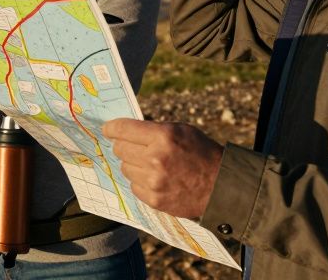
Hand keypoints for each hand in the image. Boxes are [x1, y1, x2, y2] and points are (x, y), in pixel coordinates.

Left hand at [104, 118, 222, 218]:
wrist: (220, 185)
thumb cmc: (201, 152)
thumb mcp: (181, 130)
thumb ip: (154, 130)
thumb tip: (125, 131)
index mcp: (162, 136)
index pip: (123, 129)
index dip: (112, 128)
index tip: (107, 129)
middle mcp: (155, 158)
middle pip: (120, 149)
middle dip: (123, 146)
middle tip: (132, 146)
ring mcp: (153, 181)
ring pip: (125, 168)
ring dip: (132, 164)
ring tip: (149, 163)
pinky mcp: (154, 199)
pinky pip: (133, 186)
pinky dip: (140, 181)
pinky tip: (154, 178)